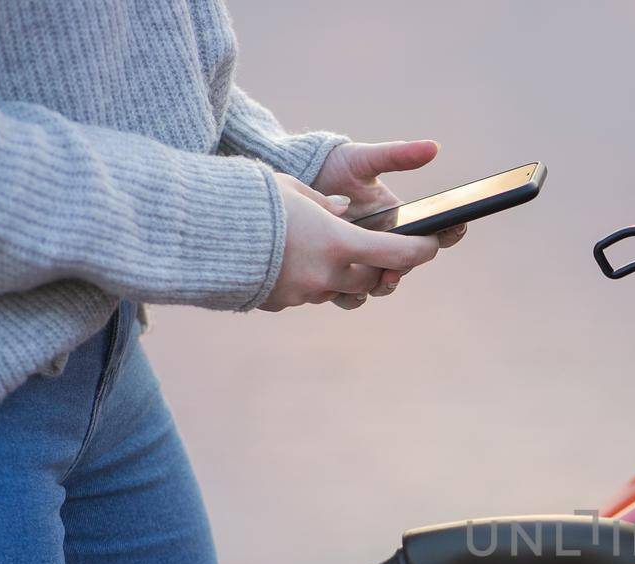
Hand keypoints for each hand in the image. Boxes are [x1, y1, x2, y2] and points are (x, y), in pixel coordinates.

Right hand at [259, 174, 439, 311]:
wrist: (200, 233)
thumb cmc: (250, 200)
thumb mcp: (293, 189)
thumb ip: (324, 203)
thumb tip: (341, 212)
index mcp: (338, 242)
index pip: (397, 254)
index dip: (422, 252)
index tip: (434, 246)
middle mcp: (326, 274)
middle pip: (373, 281)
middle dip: (380, 269)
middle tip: (380, 253)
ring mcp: (303, 293)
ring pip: (341, 292)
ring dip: (345, 277)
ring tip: (331, 255)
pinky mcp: (280, 302)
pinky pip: (307, 294)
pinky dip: (310, 280)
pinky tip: (293, 261)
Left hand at [313, 139, 468, 303]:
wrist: (294, 180)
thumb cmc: (332, 167)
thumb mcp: (363, 160)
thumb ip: (397, 155)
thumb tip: (434, 146)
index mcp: (398, 218)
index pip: (434, 231)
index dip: (450, 232)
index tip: (455, 225)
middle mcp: (384, 243)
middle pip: (408, 263)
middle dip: (409, 264)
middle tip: (403, 263)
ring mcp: (363, 260)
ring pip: (382, 283)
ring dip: (386, 283)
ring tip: (382, 277)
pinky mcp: (338, 274)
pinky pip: (350, 294)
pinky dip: (353, 295)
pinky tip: (347, 288)